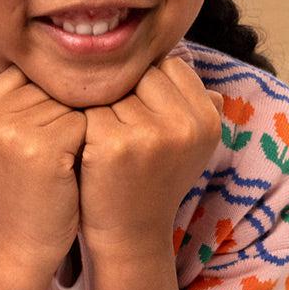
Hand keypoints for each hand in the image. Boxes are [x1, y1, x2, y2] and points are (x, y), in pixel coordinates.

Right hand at [0, 64, 86, 274]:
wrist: (25, 245)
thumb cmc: (27, 191)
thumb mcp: (9, 142)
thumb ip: (24, 101)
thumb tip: (70, 55)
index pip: (28, 76)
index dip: (50, 103)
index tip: (47, 138)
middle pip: (49, 87)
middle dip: (66, 115)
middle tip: (61, 153)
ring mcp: (8, 131)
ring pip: (69, 103)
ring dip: (80, 128)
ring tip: (68, 161)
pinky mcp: (38, 146)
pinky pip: (84, 121)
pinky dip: (90, 142)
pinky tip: (78, 166)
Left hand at [76, 56, 223, 257]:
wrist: (129, 236)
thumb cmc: (150, 182)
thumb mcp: (182, 143)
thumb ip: (185, 100)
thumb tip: (177, 54)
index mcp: (208, 119)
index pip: (169, 66)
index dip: (144, 86)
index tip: (135, 113)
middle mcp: (186, 125)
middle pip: (140, 74)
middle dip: (123, 94)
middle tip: (115, 127)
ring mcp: (150, 134)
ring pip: (112, 90)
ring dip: (100, 108)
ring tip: (101, 140)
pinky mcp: (114, 144)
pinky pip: (87, 109)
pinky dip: (80, 125)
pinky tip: (83, 148)